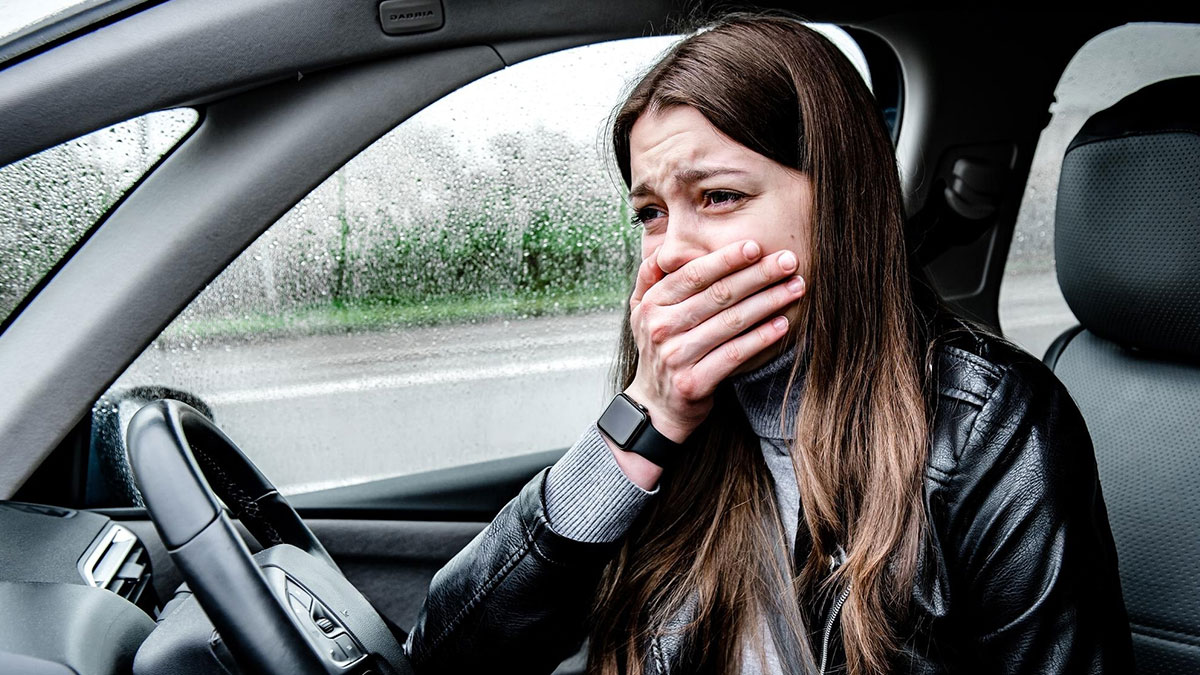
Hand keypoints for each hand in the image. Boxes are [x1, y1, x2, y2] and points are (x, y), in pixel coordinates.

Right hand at [604, 239, 805, 481]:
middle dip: (758, 275)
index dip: (726, 259)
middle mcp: (660, 328)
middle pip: (718, 295)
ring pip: (731, 322)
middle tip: (789, 261)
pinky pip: (734, 354)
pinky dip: (761, 338)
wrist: (655, 404)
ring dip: (768, 302)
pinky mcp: (693, 382)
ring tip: (795, 288)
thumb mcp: (642, 311)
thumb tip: (667, 250)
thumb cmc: (660, 348)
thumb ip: (650, 277)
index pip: (693, 275)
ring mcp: (676, 356)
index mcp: (651, 305)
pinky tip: (782, 324)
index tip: (756, 246)